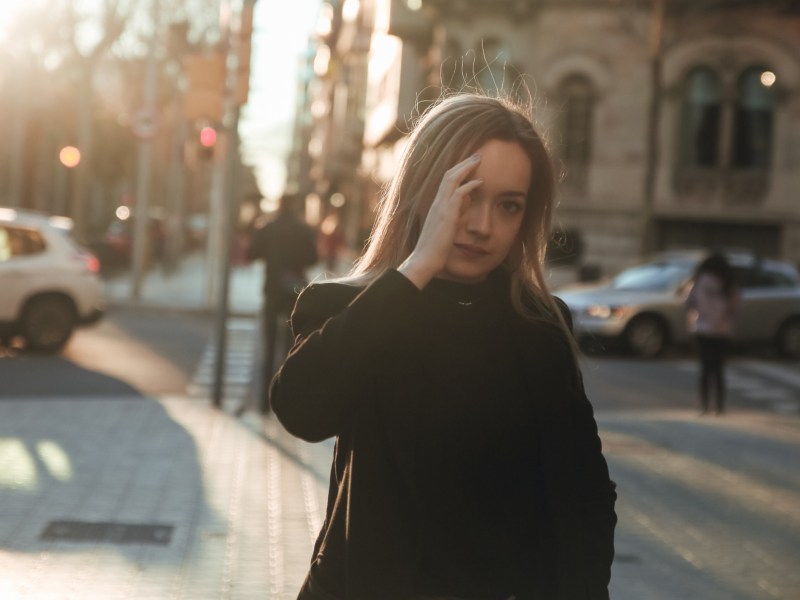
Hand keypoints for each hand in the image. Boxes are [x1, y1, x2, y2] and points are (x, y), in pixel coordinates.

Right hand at [398, 154, 482, 288]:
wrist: (424, 260)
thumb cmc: (433, 249)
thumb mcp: (443, 230)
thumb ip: (451, 217)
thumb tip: (461, 211)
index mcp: (436, 206)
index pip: (445, 182)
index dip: (457, 171)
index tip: (469, 165)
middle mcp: (437, 203)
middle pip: (449, 175)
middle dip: (463, 163)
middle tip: (476, 156)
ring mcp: (440, 207)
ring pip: (452, 179)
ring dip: (466, 167)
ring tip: (479, 160)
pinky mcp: (447, 214)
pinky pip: (459, 193)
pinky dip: (470, 185)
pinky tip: (481, 182)